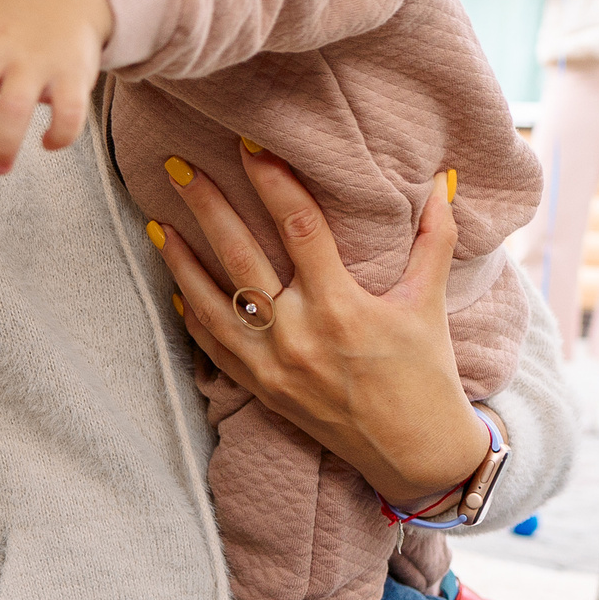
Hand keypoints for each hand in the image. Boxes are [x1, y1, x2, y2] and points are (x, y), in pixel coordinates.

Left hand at [149, 151, 489, 510]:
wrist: (415, 454)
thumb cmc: (428, 374)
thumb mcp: (430, 303)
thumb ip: (434, 238)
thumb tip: (441, 179)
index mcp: (341, 306)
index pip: (298, 227)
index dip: (273, 182)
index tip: (248, 145)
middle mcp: (298, 334)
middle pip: (240, 257)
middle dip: (206, 207)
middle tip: (176, 167)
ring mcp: (272, 366)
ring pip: (211, 304)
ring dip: (180, 261)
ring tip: (157, 223)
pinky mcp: (261, 390)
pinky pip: (213, 348)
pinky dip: (191, 316)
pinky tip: (173, 286)